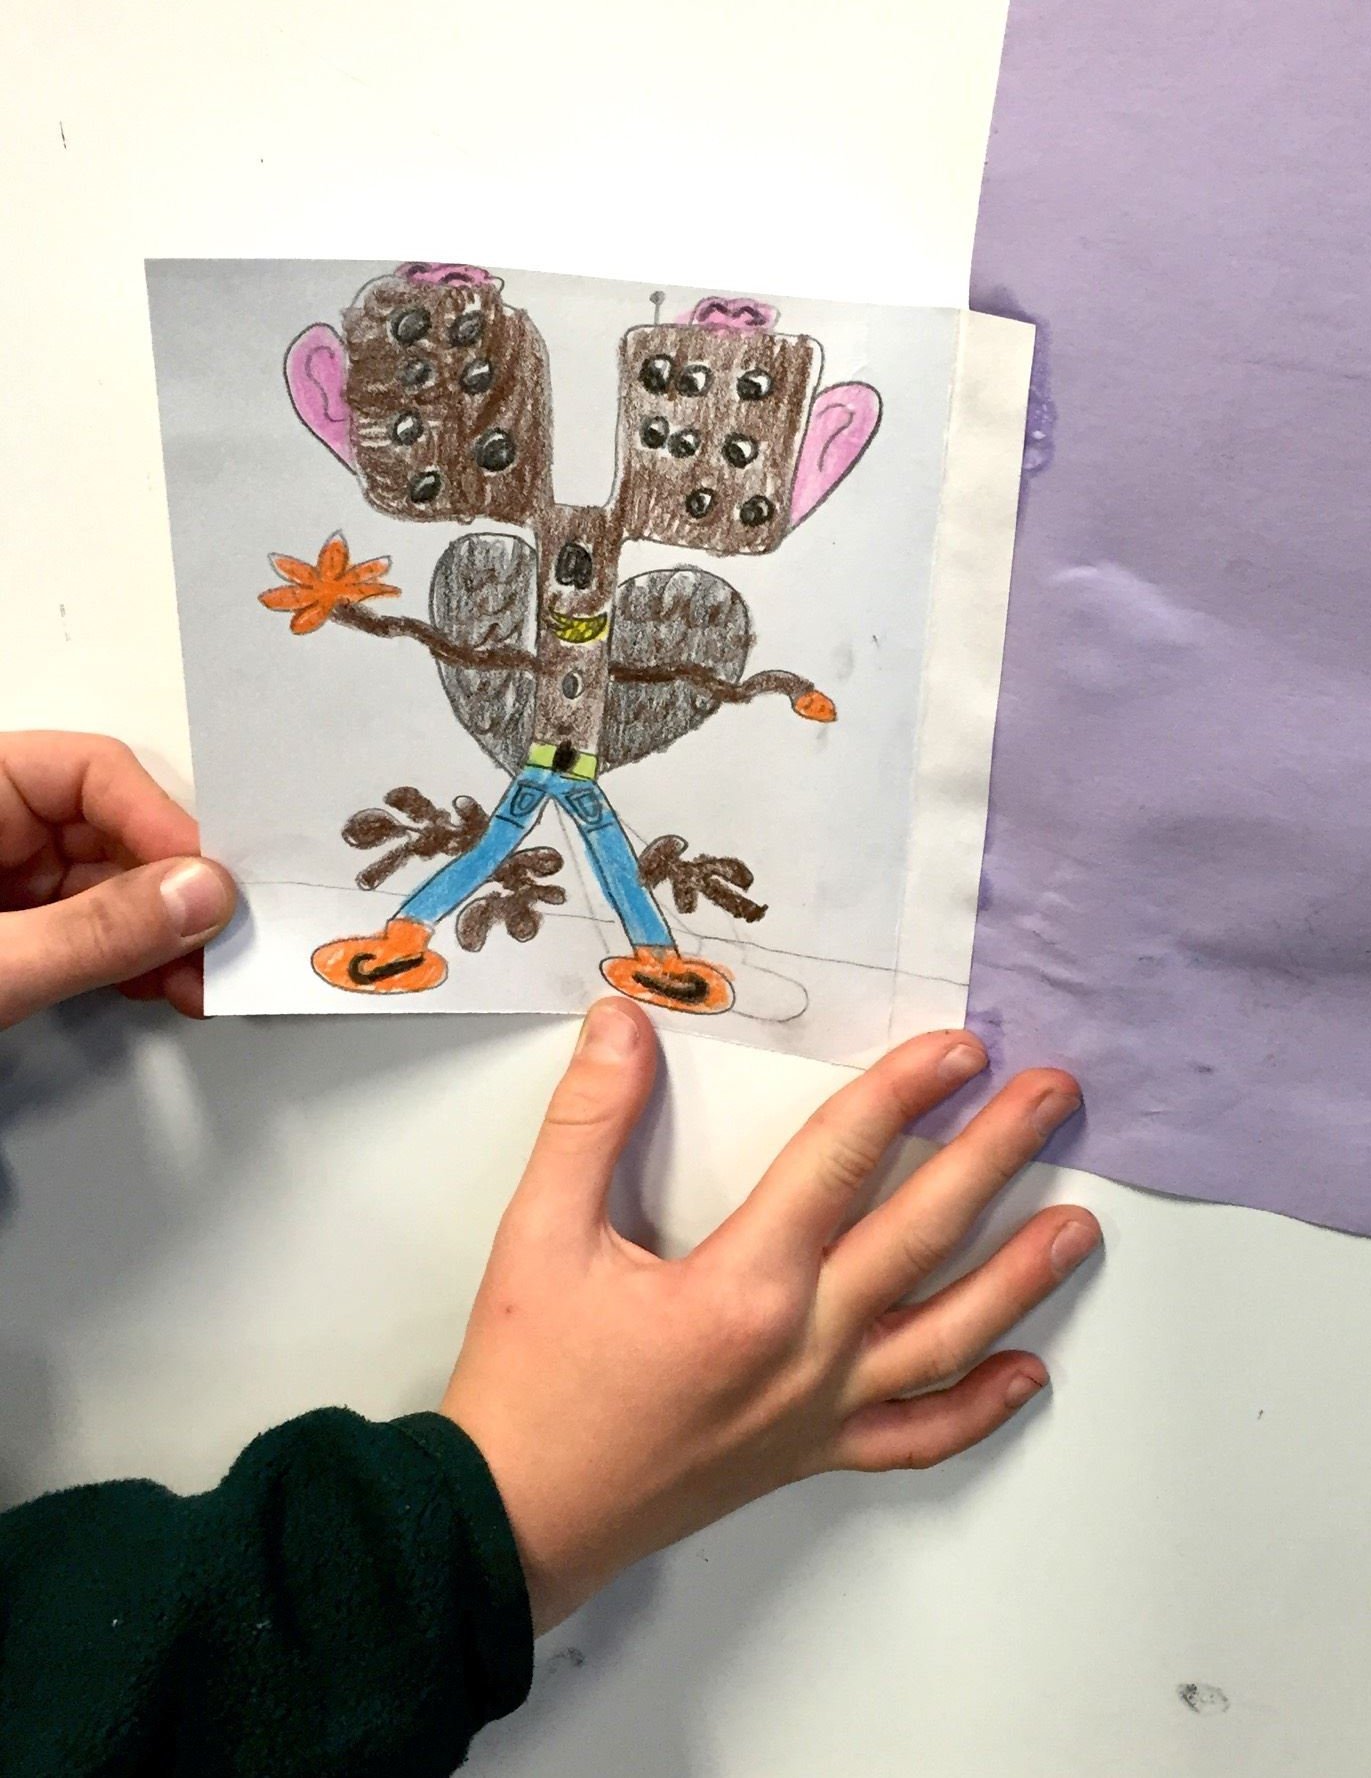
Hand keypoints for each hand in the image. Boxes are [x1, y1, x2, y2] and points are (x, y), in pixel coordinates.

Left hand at [0, 732, 235, 1027]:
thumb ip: (93, 930)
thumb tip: (199, 896)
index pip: (91, 772)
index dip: (160, 823)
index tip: (211, 883)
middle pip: (115, 831)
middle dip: (176, 891)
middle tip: (223, 941)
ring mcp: (5, 880)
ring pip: (114, 886)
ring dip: (167, 934)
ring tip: (202, 981)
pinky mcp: (15, 934)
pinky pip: (94, 929)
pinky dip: (136, 959)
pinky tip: (165, 985)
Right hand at [443, 1000, 1097, 1634]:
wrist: (514, 1522)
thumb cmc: (529, 1385)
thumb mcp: (540, 1235)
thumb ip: (588, 1122)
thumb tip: (621, 1022)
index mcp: (742, 1289)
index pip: (843, 1162)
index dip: (904, 1093)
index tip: (959, 1049)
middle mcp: (802, 1350)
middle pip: (922, 1235)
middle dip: (997, 1157)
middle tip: (1054, 1098)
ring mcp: (816, 1412)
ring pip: (945, 1337)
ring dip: (1019, 1277)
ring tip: (1081, 1227)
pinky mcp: (807, 1457)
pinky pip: (914, 1437)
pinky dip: (978, 1408)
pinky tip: (1027, 1375)